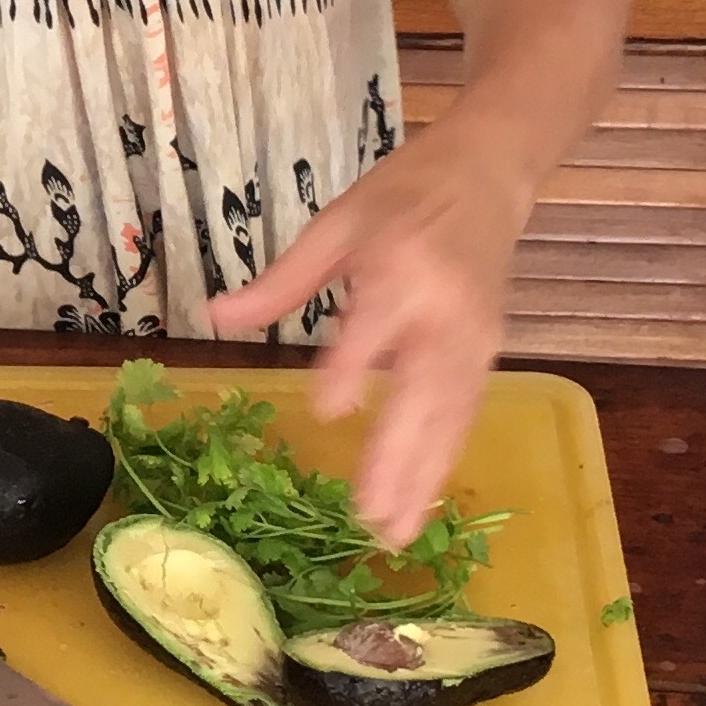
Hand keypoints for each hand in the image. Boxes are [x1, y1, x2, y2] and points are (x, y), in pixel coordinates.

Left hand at [207, 122, 521, 549]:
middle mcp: (444, 311)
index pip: (375, 327)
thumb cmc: (402, 196)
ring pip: (450, 415)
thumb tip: (215, 317)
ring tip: (397, 531)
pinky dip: (446, 457)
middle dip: (399, 457)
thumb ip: (282, 280)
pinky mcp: (489, 352)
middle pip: (423, 391)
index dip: (354, 367)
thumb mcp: (336, 223)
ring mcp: (474, 337)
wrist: (486, 174)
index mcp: (401, 268)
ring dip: (425, 476)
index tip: (328, 410)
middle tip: (371, 519)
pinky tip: (424, 496)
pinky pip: (466, 412)